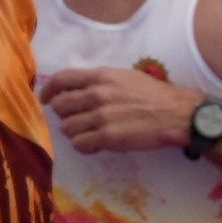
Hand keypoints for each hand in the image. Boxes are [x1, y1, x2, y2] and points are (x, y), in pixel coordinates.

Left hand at [41, 61, 204, 157]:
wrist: (175, 113)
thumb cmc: (153, 94)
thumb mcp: (124, 77)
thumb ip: (100, 81)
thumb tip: (78, 89)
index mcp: (100, 76)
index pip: (61, 79)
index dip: (48, 90)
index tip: (45, 99)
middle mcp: (97, 94)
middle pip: (60, 106)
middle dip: (64, 114)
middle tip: (74, 119)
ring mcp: (101, 117)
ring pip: (67, 128)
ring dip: (74, 132)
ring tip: (88, 133)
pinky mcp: (108, 137)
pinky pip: (80, 144)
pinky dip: (83, 146)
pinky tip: (94, 144)